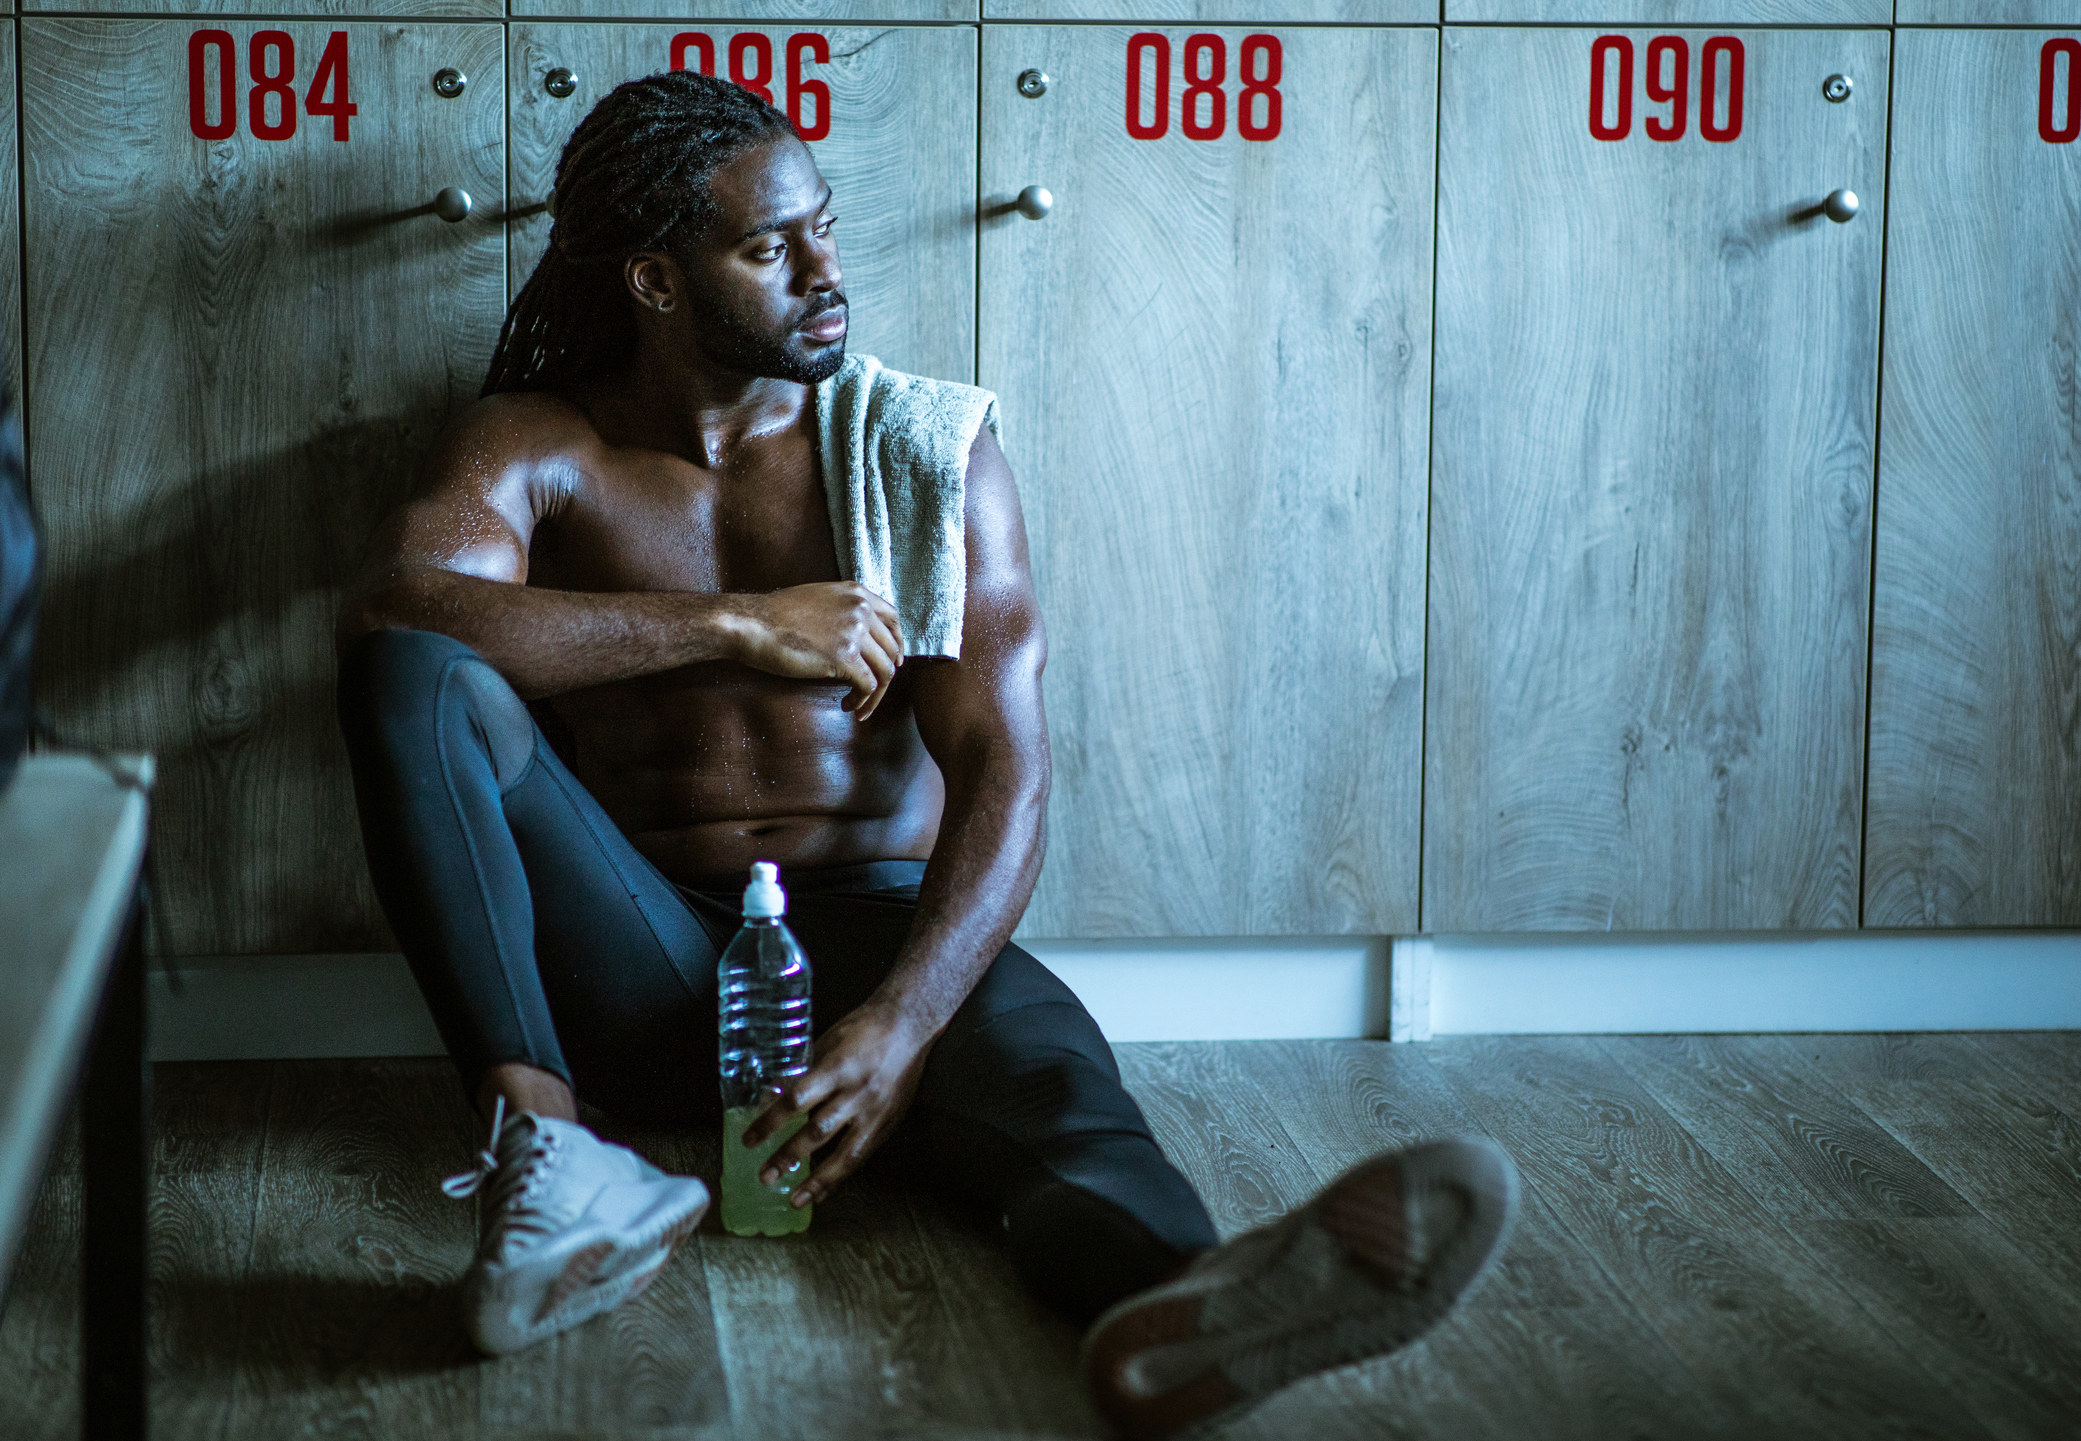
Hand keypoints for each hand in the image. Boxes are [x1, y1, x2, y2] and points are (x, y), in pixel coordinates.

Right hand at [729, 583, 904, 719]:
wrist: (753, 624)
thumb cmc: (775, 616)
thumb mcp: (819, 599)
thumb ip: (843, 610)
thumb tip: (858, 635)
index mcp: (856, 593)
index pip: (893, 619)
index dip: (897, 644)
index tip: (893, 661)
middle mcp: (860, 609)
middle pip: (891, 649)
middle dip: (885, 675)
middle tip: (870, 691)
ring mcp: (854, 632)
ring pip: (884, 671)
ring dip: (875, 694)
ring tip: (858, 705)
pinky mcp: (844, 657)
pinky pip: (867, 686)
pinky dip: (862, 701)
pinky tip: (848, 706)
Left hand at [739, 1000, 934, 1206]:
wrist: (909, 1026)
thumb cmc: (863, 1028)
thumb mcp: (826, 1042)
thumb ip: (803, 1072)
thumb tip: (770, 1097)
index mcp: (837, 1068)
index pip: (796, 1100)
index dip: (770, 1122)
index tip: (749, 1140)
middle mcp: (856, 1093)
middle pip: (817, 1131)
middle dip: (789, 1157)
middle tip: (765, 1177)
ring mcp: (874, 1112)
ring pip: (844, 1153)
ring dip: (817, 1180)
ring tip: (795, 1200)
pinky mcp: (887, 1123)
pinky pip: (861, 1155)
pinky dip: (840, 1176)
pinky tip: (823, 1191)